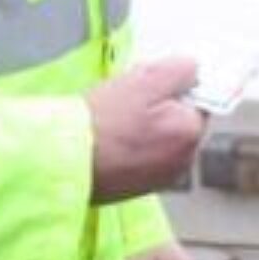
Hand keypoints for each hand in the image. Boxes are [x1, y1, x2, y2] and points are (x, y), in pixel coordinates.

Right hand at [86, 58, 207, 204]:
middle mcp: (185, 161)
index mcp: (191, 133)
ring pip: (160, 140)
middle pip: (178, 120)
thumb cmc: (104, 119)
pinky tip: (109, 141)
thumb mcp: (145, 80)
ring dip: (144, 128)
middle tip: (125, 102)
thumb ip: (180, 70)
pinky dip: (132, 148)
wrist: (63, 161)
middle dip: (158, 108)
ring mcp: (162, 179)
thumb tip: (195, 69)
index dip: (170, 87)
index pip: (196, 99)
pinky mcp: (140, 190)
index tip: (144, 87)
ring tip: (113, 122)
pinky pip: (144, 158)